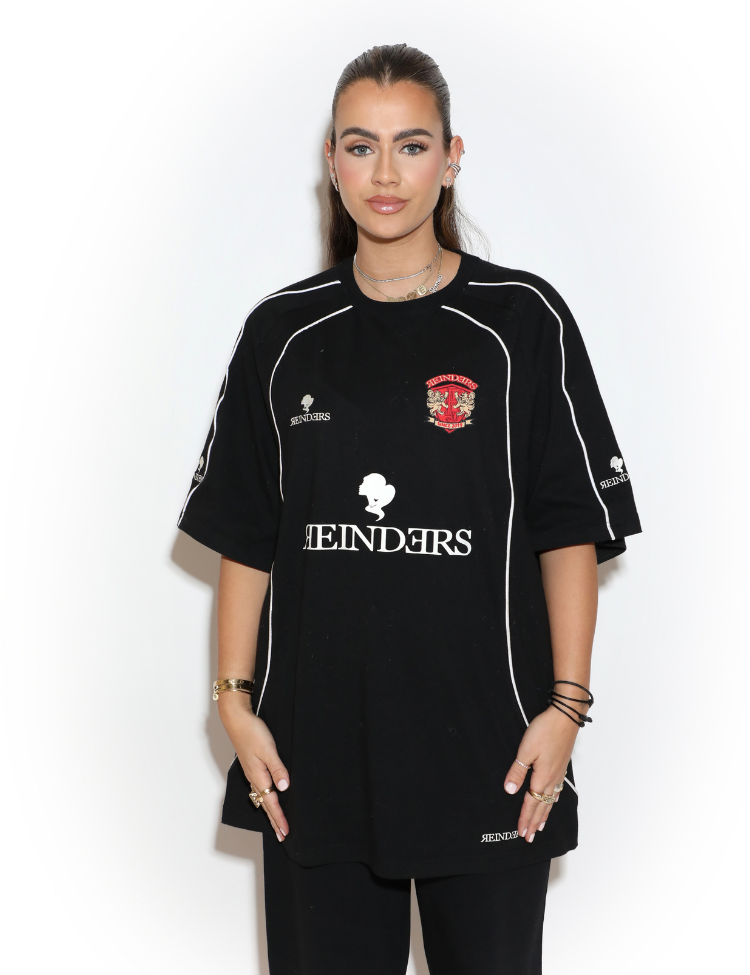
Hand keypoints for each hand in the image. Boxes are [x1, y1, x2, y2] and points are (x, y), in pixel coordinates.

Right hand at [218, 696, 289, 841]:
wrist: (237, 719)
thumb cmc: (252, 732)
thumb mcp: (268, 749)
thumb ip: (277, 768)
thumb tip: (284, 788)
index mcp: (258, 775)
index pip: (271, 802)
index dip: (279, 817)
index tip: (286, 831)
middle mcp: (254, 777)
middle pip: (265, 804)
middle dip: (274, 820)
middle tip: (281, 836)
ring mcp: (252, 772)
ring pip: (262, 797)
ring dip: (270, 811)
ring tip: (276, 823)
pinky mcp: (252, 766)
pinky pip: (260, 788)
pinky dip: (266, 799)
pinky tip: (269, 798)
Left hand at [503, 706, 579, 842]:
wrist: (565, 717)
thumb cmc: (545, 730)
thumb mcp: (526, 750)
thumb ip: (517, 771)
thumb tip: (510, 791)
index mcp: (542, 777)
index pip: (531, 803)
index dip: (525, 818)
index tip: (521, 833)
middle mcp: (552, 778)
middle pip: (542, 806)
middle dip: (534, 822)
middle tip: (529, 838)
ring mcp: (559, 772)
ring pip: (551, 800)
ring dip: (544, 814)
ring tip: (540, 826)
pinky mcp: (562, 765)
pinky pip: (557, 790)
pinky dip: (552, 801)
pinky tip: (552, 800)